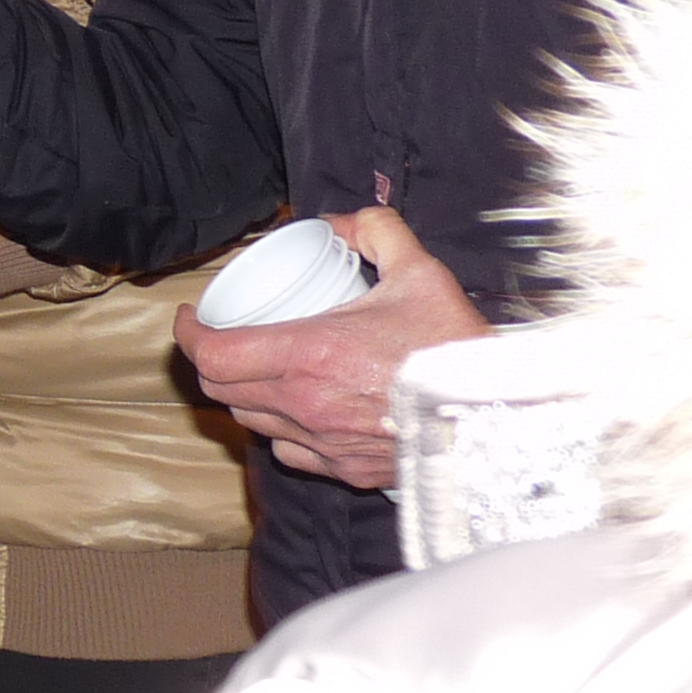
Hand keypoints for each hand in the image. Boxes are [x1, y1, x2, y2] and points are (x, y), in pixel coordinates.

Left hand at [175, 209, 488, 487]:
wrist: (502, 420)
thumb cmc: (458, 350)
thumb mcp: (420, 273)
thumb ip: (377, 231)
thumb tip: (341, 221)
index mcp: (307, 356)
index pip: (213, 354)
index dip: (189, 333)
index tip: (190, 315)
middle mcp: (304, 406)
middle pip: (221, 388)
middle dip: (210, 358)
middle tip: (221, 334)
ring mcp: (322, 444)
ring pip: (251, 421)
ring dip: (243, 393)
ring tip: (257, 366)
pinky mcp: (344, 471)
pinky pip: (288, 452)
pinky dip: (279, 429)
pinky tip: (296, 408)